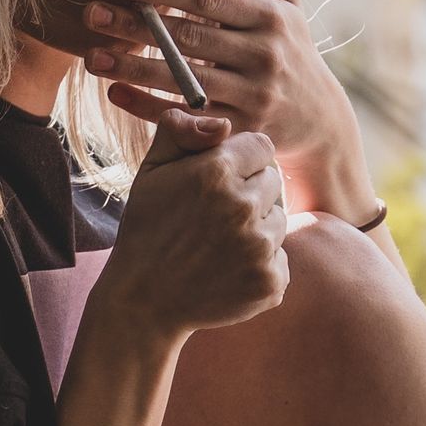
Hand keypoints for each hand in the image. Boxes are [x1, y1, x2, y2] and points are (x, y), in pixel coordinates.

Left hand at [85, 0, 375, 219]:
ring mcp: (252, 98)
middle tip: (92, 13)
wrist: (323, 122)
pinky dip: (149, 109)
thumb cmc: (293, 52)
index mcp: (269, 18)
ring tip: (92, 57)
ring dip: (134, 70)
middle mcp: (262, 56)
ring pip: (183, 81)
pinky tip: (115, 94)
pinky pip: (188, 119)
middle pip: (189, 38)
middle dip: (138, 26)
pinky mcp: (240, 132)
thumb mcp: (289, 4)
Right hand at [94, 106, 288, 343]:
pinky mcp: (270, 282)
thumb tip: (222, 124)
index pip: (261, 147)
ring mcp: (260, 248)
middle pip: (273, 181)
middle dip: (250, 192)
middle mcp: (243, 207)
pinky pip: (281, 259)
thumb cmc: (147, 228)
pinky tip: (227, 270)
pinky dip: (260, 265)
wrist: (144, 301)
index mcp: (217, 172)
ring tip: (218, 244)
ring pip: (278, 220)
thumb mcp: (152, 169)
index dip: (242, 160)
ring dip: (256, 228)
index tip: (221, 179)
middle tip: (214, 216)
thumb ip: (182, 130)